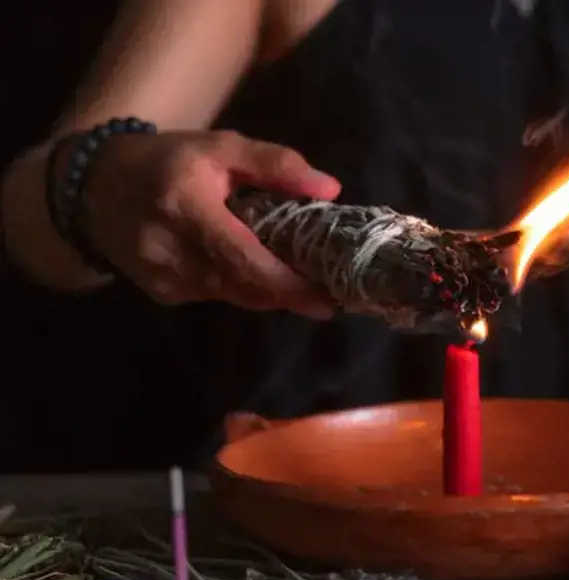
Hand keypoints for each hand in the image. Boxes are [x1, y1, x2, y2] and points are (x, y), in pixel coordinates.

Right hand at [81, 130, 339, 317]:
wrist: (92, 189)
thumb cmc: (166, 161)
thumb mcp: (219, 147)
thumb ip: (275, 165)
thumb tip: (330, 189)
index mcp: (187, 207)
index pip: (244, 260)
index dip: (287, 284)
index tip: (326, 295)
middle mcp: (172, 252)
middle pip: (244, 287)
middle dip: (289, 295)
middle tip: (329, 294)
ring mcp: (165, 279)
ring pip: (234, 297)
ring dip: (270, 293)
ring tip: (304, 283)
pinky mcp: (163, 294)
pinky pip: (217, 296)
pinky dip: (243, 288)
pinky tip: (259, 274)